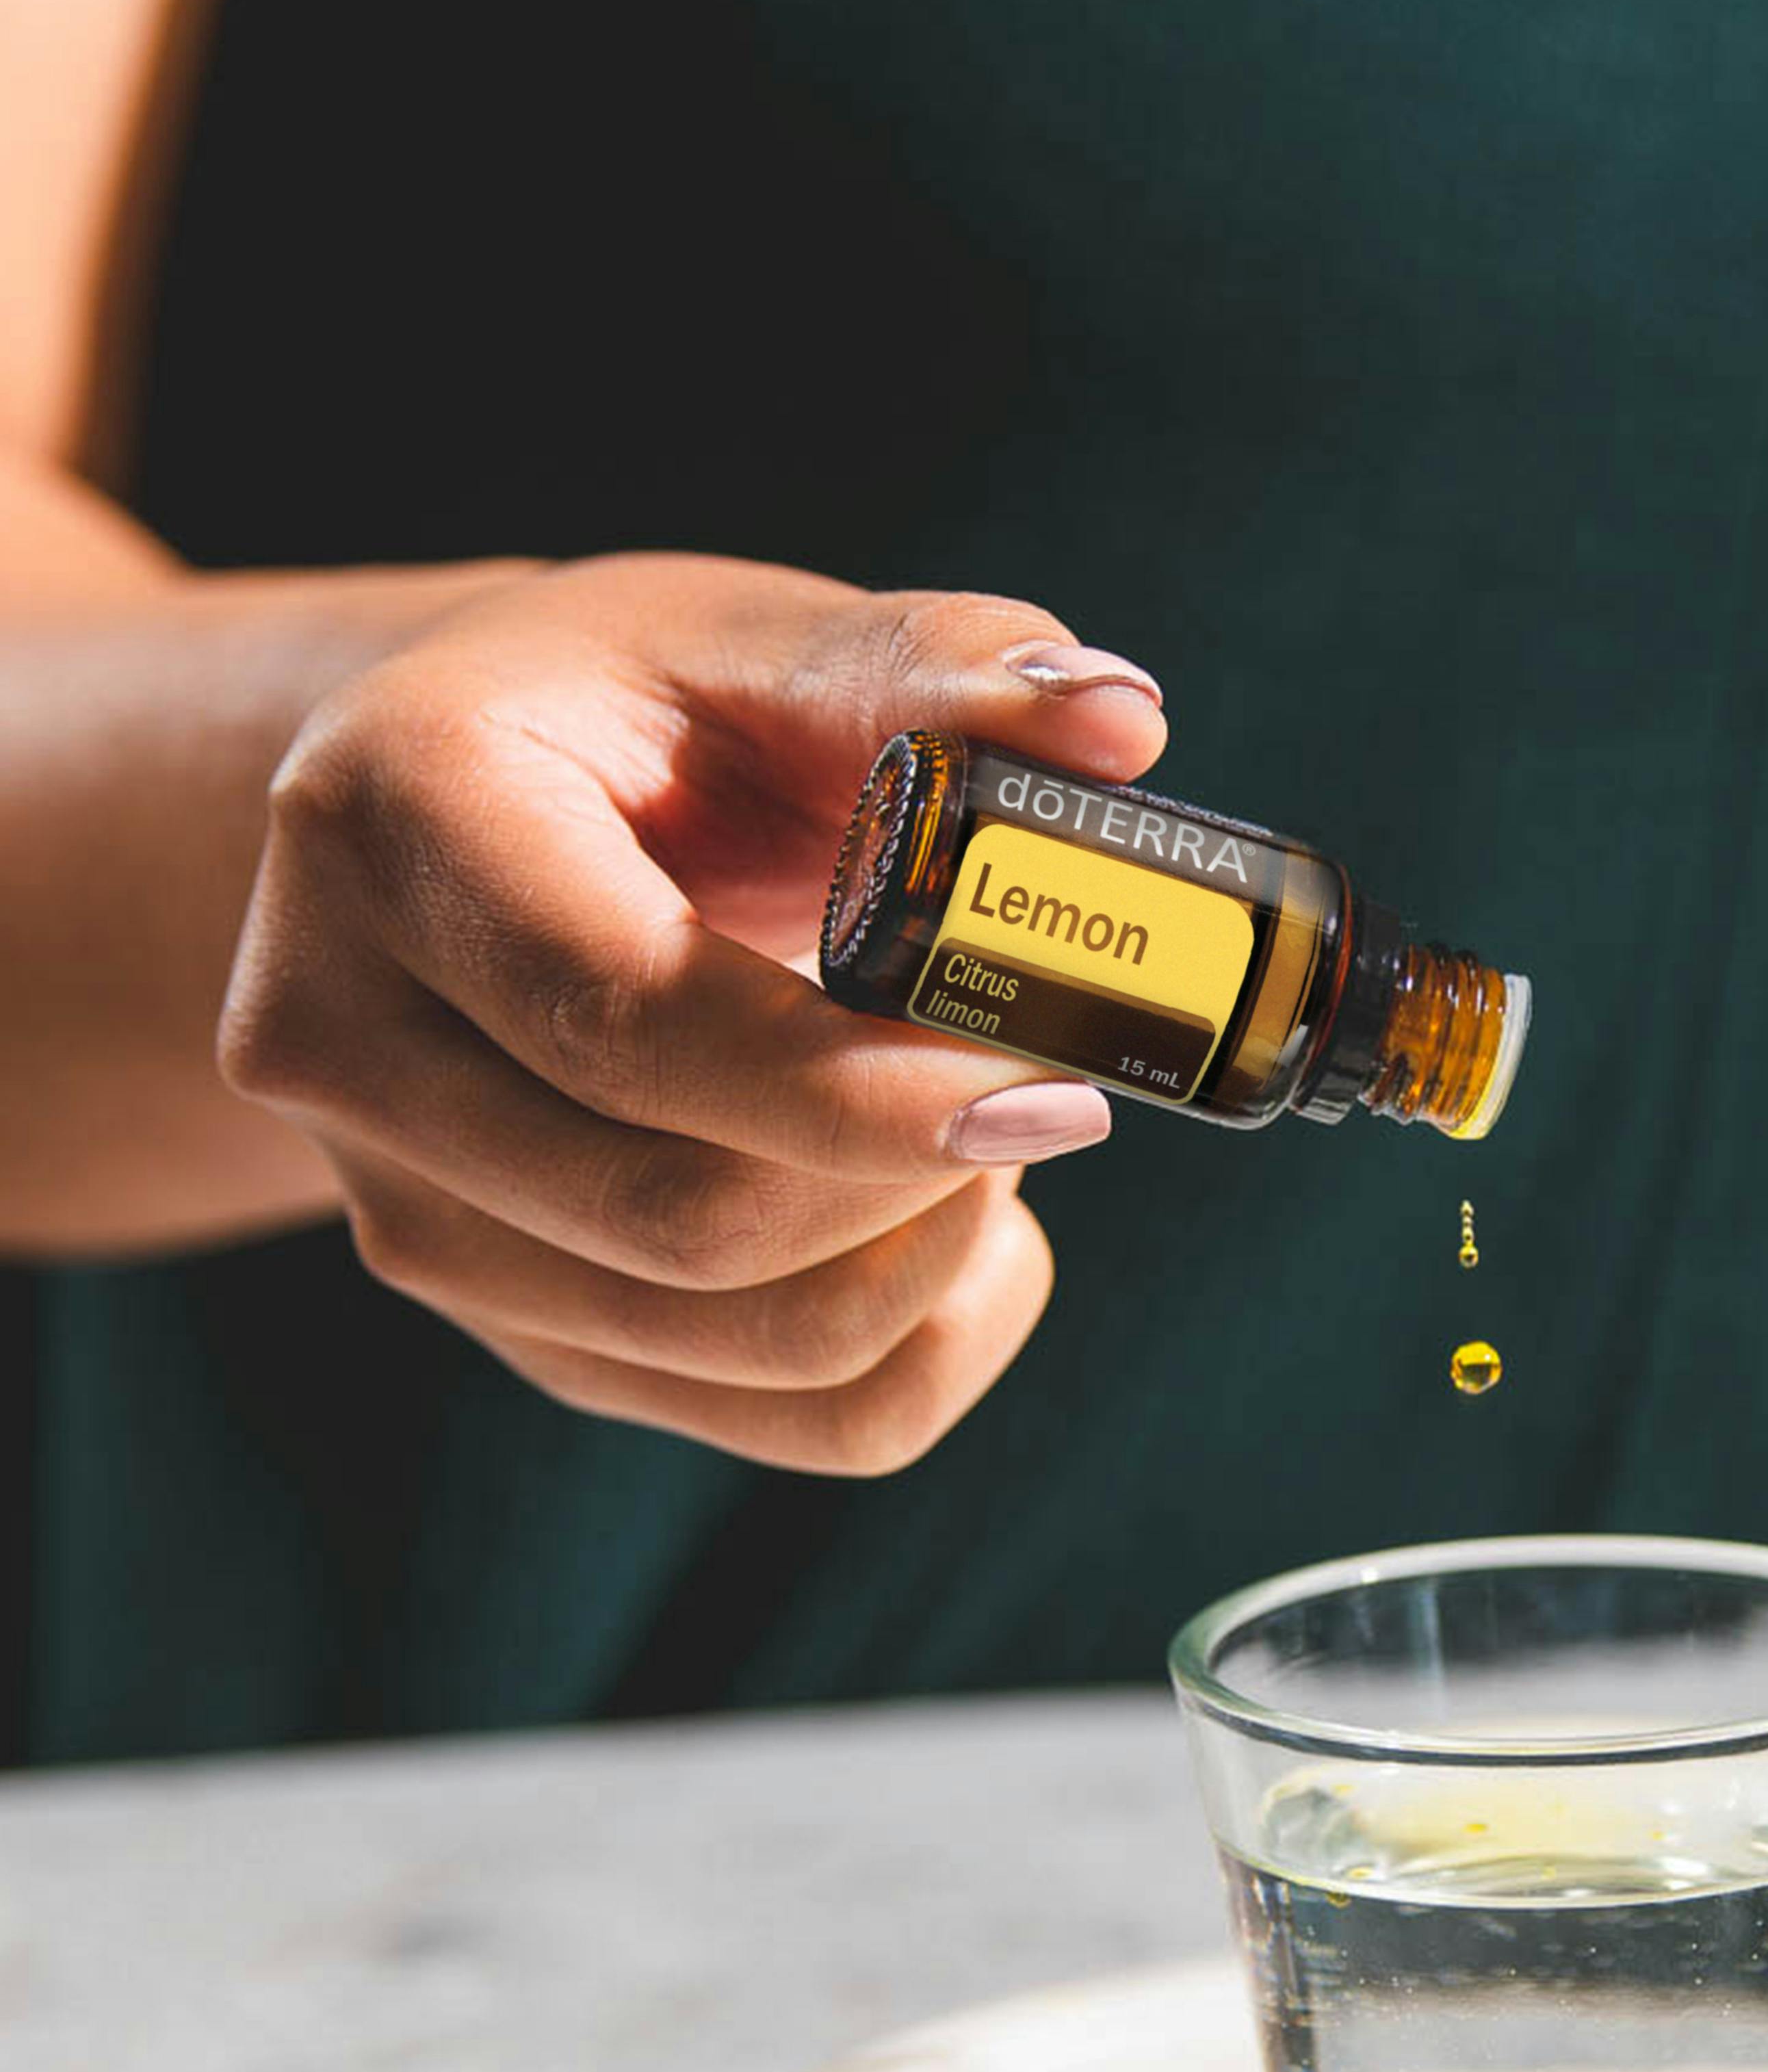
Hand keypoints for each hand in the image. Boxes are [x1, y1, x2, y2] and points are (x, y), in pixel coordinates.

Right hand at [217, 553, 1166, 1471]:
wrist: (488, 830)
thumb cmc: (645, 724)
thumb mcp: (763, 645)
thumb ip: (935, 670)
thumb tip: (1117, 722)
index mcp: (392, 834)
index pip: (634, 1032)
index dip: (870, 1093)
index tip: (1060, 1083)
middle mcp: (346, 1051)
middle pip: (690, 1226)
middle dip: (921, 1176)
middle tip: (1039, 1075)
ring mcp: (417, 1222)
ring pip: (756, 1349)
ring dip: (937, 1256)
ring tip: (989, 1124)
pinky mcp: (527, 1335)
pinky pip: (794, 1425)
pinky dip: (934, 1341)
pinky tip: (963, 1223)